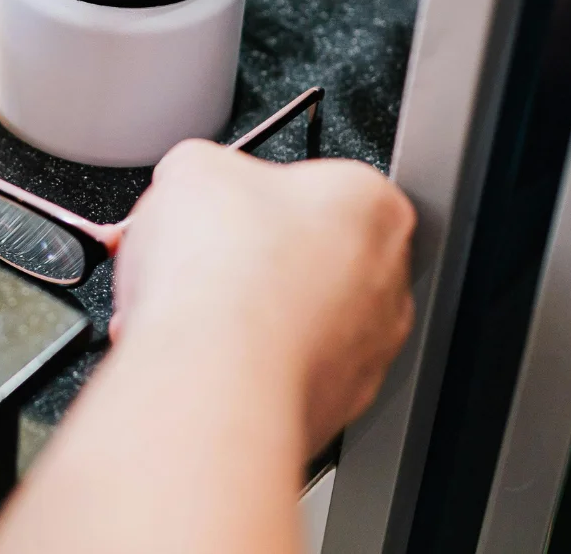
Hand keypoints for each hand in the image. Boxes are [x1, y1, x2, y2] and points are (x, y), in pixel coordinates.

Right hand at [111, 140, 414, 451]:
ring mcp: (368, 349)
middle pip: (308, 255)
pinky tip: (198, 354)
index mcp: (371, 203)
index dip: (251, 196)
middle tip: (197, 258)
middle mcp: (388, 278)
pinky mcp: (336, 404)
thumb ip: (206, 167)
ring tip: (182, 310)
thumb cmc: (222, 272)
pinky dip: (242, 366)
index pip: (315, 185)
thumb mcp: (191, 168)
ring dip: (239, 315)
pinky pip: (283, 373)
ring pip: (294, 320)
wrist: (213, 375)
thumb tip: (197, 179)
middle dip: (248, 259)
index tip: (219, 208)